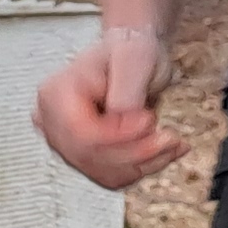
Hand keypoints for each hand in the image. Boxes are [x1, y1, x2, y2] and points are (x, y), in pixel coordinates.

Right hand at [35, 26, 183, 190]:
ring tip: (174, 143)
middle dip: (136, 152)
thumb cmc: (131, 50)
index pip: (81, 134)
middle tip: (171, 137)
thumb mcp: (133, 60)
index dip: (118, 136)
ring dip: (144, 164)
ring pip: (103, 172)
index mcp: (56, 95)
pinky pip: (111, 176)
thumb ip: (125, 93)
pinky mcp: (85, 157)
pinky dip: (142, 168)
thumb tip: (124, 123)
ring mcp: (66, 143)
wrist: (132, 56)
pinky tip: (164, 153)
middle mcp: (53, 122)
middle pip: (90, 157)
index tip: (150, 120)